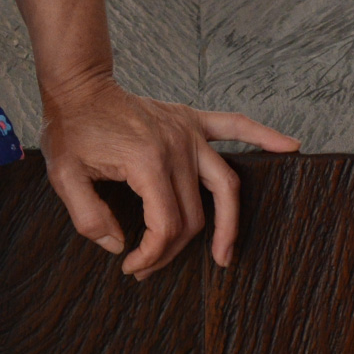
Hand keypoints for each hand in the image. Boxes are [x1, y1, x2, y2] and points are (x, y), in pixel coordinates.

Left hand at [41, 73, 300, 277]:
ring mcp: (188, 132)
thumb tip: (120, 245)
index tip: (131, 266)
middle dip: (171, 250)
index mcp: (146, 162)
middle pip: (193, 215)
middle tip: (149, 266)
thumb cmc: (71, 131)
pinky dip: (264, 135)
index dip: (152, 255)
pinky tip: (289, 147)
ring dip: (228, 224)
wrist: (78, 87)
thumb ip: (89, 217)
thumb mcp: (64, 177)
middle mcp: (176, 147)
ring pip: (224, 187)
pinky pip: (236, 126)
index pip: (166, 225)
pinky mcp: (192, 119)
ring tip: (225, 255)